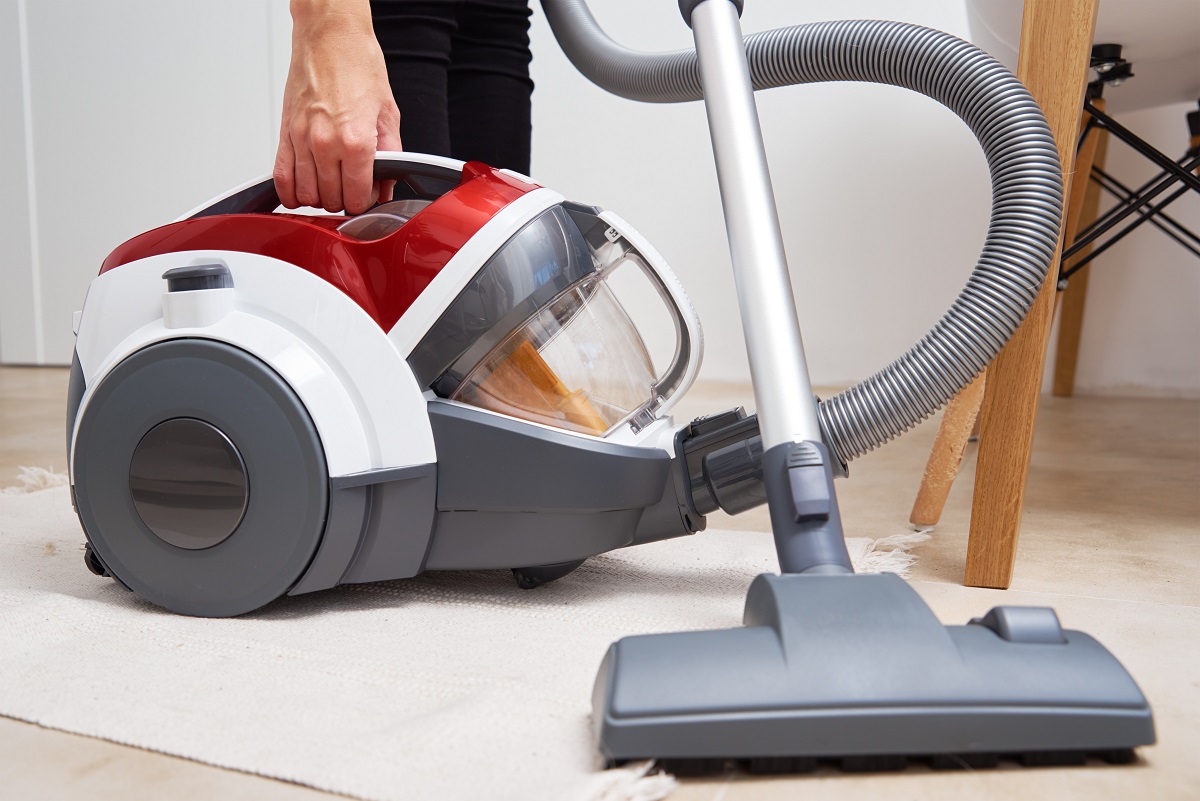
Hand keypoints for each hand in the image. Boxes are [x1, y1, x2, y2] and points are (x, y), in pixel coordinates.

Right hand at [274, 0, 400, 213]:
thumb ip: (390, 156)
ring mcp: (301, 139)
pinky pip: (281, 177)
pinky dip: (290, 191)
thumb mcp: (388, 113)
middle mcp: (325, 143)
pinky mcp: (285, 133)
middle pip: (330, 199)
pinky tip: (303, 187)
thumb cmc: (358, 64)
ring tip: (330, 184)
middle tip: (351, 185)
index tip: (367, 193)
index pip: (356, 198)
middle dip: (343, 199)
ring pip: (306, 194)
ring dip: (319, 196)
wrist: (330, 35)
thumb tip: (386, 185)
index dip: (365, 201)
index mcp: (356, 140)